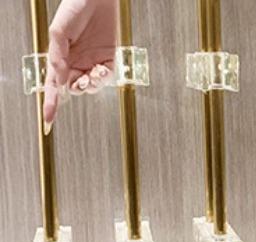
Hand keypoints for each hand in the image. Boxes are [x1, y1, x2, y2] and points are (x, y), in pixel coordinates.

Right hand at [43, 0, 118, 129]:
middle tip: (81, 81)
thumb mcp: (59, 31)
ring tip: (92, 75)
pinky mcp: (109, 60)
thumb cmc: (75, 7)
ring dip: (92, 85)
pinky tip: (102, 70)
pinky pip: (106, 77)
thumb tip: (58, 79)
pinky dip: (104, 78)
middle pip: (74, 88)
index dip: (51, 103)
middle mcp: (76, 62)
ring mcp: (92, 62)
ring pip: (91, 86)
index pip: (53, 85)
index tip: (48, 119)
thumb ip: (57, 55)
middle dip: (77, 89)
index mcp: (60, 56)